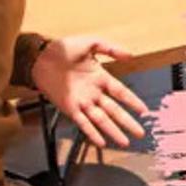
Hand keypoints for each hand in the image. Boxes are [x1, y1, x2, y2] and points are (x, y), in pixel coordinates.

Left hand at [31, 36, 148, 149]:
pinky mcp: (69, 108)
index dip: (133, 102)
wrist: (40, 57)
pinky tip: (101, 142)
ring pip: (101, 120)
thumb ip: (110, 49)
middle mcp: (93, 92)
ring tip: (125, 142)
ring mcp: (82, 102)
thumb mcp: (90, 43)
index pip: (121, 92)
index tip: (144, 111)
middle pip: (114, 110)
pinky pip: (83, 123)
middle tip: (140, 134)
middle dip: (127, 122)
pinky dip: (92, 132)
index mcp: (100, 77)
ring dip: (113, 131)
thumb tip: (130, 54)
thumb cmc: (63, 48)